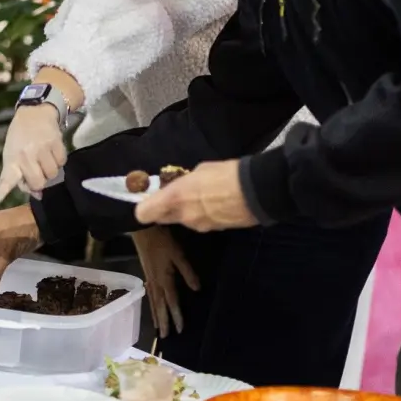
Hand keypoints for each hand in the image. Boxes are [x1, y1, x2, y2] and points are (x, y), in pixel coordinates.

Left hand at [0, 105, 66, 202]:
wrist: (35, 113)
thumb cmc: (20, 138)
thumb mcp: (13, 155)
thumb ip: (21, 176)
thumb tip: (38, 195)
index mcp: (11, 159)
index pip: (6, 178)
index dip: (2, 191)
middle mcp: (25, 155)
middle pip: (38, 183)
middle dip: (40, 181)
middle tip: (37, 171)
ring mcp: (41, 148)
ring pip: (53, 174)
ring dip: (50, 171)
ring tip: (44, 159)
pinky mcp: (55, 142)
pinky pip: (62, 162)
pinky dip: (59, 161)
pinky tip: (52, 152)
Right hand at [132, 227, 198, 336]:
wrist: (141, 229)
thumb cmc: (162, 240)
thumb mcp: (178, 254)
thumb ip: (187, 272)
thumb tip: (197, 289)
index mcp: (164, 279)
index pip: (172, 301)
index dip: (176, 316)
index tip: (180, 330)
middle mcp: (155, 282)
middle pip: (160, 305)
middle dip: (163, 321)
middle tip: (165, 336)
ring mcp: (149, 278)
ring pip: (153, 302)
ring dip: (156, 315)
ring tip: (158, 328)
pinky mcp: (146, 274)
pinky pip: (149, 295)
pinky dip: (151, 305)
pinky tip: (152, 307)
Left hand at [134, 160, 257, 231]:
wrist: (256, 192)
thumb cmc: (226, 174)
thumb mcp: (200, 170)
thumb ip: (184, 182)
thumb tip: (182, 185)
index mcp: (175, 198)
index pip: (144, 213)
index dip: (144, 207)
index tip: (150, 198)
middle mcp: (183, 216)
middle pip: (163, 217)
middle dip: (167, 208)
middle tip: (179, 194)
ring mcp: (199, 226)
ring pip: (184, 220)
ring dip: (188, 210)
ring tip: (205, 195)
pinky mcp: (214, 230)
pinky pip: (201, 222)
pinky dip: (204, 214)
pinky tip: (218, 203)